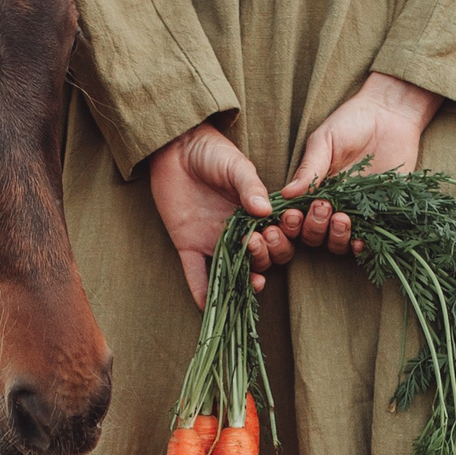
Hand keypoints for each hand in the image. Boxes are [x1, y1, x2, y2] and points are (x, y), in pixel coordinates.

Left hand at [147, 122, 291, 306]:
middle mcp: (239, 233)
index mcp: (256, 215)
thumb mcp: (235, 166)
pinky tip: (207, 306)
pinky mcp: (189, 245)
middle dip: (264, 257)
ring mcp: (214, 242)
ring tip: (251, 283)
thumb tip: (265, 210)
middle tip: (257, 244)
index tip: (275, 232)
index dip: (280, 241)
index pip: (276, 238)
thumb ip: (249, 186)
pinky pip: (197, 274)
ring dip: (243, 281)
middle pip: (260, 259)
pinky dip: (202, 291)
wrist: (175, 148)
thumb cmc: (212, 152)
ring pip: (235, 271)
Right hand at [277, 74, 439, 257]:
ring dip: (336, 237)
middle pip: (314, 235)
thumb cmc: (352, 122)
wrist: (391, 114)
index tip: (293, 215)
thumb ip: (309, 168)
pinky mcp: (381, 215)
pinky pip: (369, 240)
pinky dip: (362, 246)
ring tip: (342, 218)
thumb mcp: (325, 141)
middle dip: (314, 227)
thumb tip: (285, 195)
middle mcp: (332, 206)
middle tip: (323, 207)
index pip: (296, 217)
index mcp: (313, 191)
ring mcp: (356, 213)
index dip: (292, 223)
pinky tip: (360, 240)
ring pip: (338, 243)